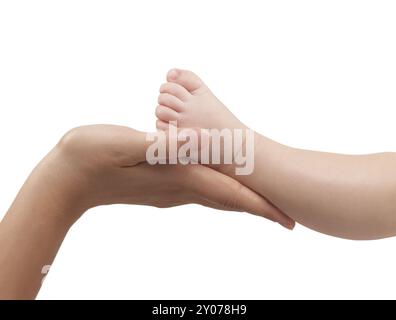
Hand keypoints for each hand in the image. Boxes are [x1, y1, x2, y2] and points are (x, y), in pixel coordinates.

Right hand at [52, 124, 293, 227]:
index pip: (228, 195)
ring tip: (262, 202)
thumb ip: (165, 145)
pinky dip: (220, 192)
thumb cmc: (92, 158)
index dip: (260, 206)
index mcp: (177, 176)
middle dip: (258, 207)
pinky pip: (200, 192)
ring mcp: (169, 191)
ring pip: (216, 199)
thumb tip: (202, 142)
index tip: (287, 219)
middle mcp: (179, 188)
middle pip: (228, 202)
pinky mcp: (159, 186)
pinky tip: (221, 187)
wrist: (68, 180)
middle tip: (285, 216)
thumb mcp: (127, 144)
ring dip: (241, 201)